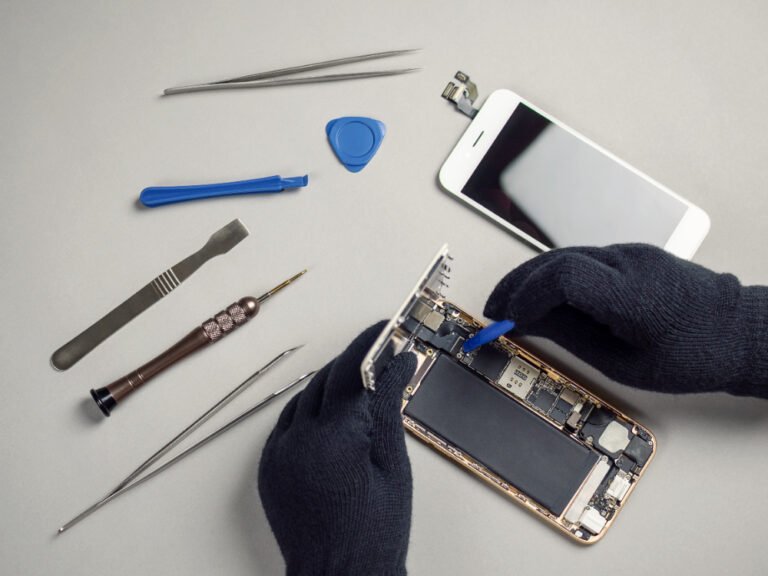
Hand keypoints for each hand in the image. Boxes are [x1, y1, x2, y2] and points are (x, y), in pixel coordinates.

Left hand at [258, 322, 416, 575]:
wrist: (339, 575)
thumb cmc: (375, 531)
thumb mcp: (393, 465)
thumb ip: (389, 408)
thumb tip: (398, 367)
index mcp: (336, 435)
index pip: (353, 371)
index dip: (371, 346)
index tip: (386, 332)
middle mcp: (300, 437)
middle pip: (327, 379)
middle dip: (354, 362)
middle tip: (379, 355)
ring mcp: (279, 452)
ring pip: (304, 399)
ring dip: (330, 386)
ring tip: (358, 385)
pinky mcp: (269, 467)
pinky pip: (287, 423)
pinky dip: (308, 411)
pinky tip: (329, 415)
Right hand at [484, 244, 767, 397]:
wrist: (740, 330)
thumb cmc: (692, 355)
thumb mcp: (625, 362)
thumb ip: (571, 337)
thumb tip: (528, 323)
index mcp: (631, 295)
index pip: (561, 275)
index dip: (526, 294)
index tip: (507, 318)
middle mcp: (628, 263)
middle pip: (554, 259)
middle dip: (516, 284)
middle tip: (494, 312)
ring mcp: (630, 253)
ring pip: (563, 255)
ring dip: (531, 278)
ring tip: (511, 306)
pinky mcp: (631, 254)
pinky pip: (580, 259)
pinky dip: (553, 276)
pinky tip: (543, 297)